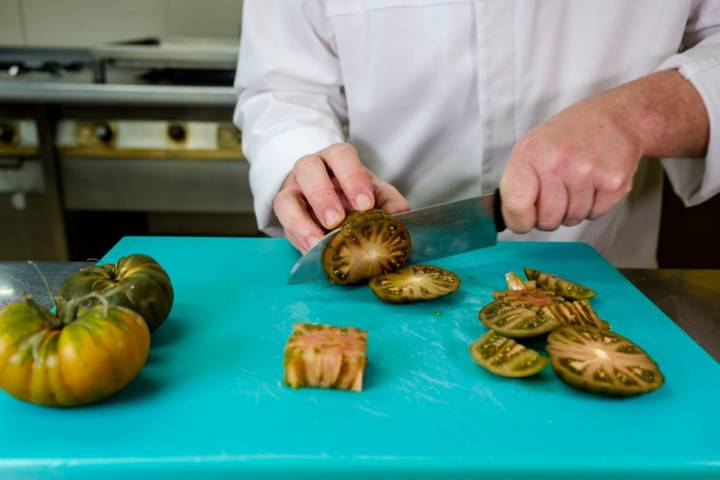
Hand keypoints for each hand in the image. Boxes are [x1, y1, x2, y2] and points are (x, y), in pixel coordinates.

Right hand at [274, 142, 409, 252]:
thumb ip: (389, 202)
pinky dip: (298, 237)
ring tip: (319, 240)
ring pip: (287, 198)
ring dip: (302, 221)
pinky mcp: (284, 212)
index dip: (352, 178)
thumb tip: (401, 216)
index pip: (341, 157)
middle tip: (337, 220)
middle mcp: (310, 168)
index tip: (365, 203)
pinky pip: (283, 223)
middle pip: (309, 170)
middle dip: (323, 196)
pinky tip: (313, 250)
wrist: (328, 198)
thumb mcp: (375, 193)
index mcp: (336, 158)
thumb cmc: (352, 193)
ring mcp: (292, 189)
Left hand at [499, 70, 708, 232]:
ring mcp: (586, 172)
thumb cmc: (569, 135)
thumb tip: (511, 218)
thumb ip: (518, 183)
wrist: (615, 117)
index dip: (519, 221)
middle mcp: (557, 162)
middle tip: (558, 193)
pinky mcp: (613, 181)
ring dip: (574, 209)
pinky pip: (596, 214)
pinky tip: (595, 183)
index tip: (523, 220)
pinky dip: (595, 206)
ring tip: (578, 182)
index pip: (516, 206)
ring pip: (572, 219)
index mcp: (530, 153)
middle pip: (547, 220)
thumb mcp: (532, 148)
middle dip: (551, 215)